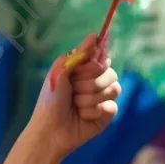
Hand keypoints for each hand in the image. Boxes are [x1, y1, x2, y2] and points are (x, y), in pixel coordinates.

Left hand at [27, 33, 120, 161]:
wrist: (50, 129)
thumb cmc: (50, 99)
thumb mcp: (59, 72)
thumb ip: (78, 54)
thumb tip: (95, 35)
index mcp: (83, 68)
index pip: (102, 57)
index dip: (93, 65)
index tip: (80, 71)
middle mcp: (95, 80)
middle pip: (110, 72)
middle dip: (89, 83)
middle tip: (73, 91)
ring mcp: (103, 97)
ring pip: (114, 89)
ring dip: (90, 99)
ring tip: (76, 105)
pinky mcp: (107, 114)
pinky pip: (112, 106)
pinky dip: (94, 111)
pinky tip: (83, 116)